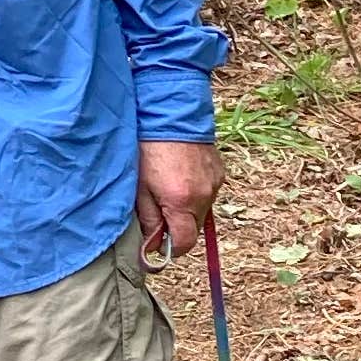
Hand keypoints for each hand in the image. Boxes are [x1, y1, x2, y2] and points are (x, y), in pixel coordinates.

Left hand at [135, 137, 220, 263]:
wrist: (170, 112)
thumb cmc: (148, 148)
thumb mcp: (140, 187)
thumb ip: (148, 219)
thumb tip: (153, 245)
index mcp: (182, 202)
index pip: (184, 243)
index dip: (170, 248)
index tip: (158, 244)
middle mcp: (204, 196)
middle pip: (195, 229)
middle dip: (178, 227)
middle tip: (159, 211)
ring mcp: (215, 183)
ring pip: (202, 211)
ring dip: (187, 209)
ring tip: (169, 188)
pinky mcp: (219, 172)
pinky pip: (208, 193)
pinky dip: (196, 193)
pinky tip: (181, 176)